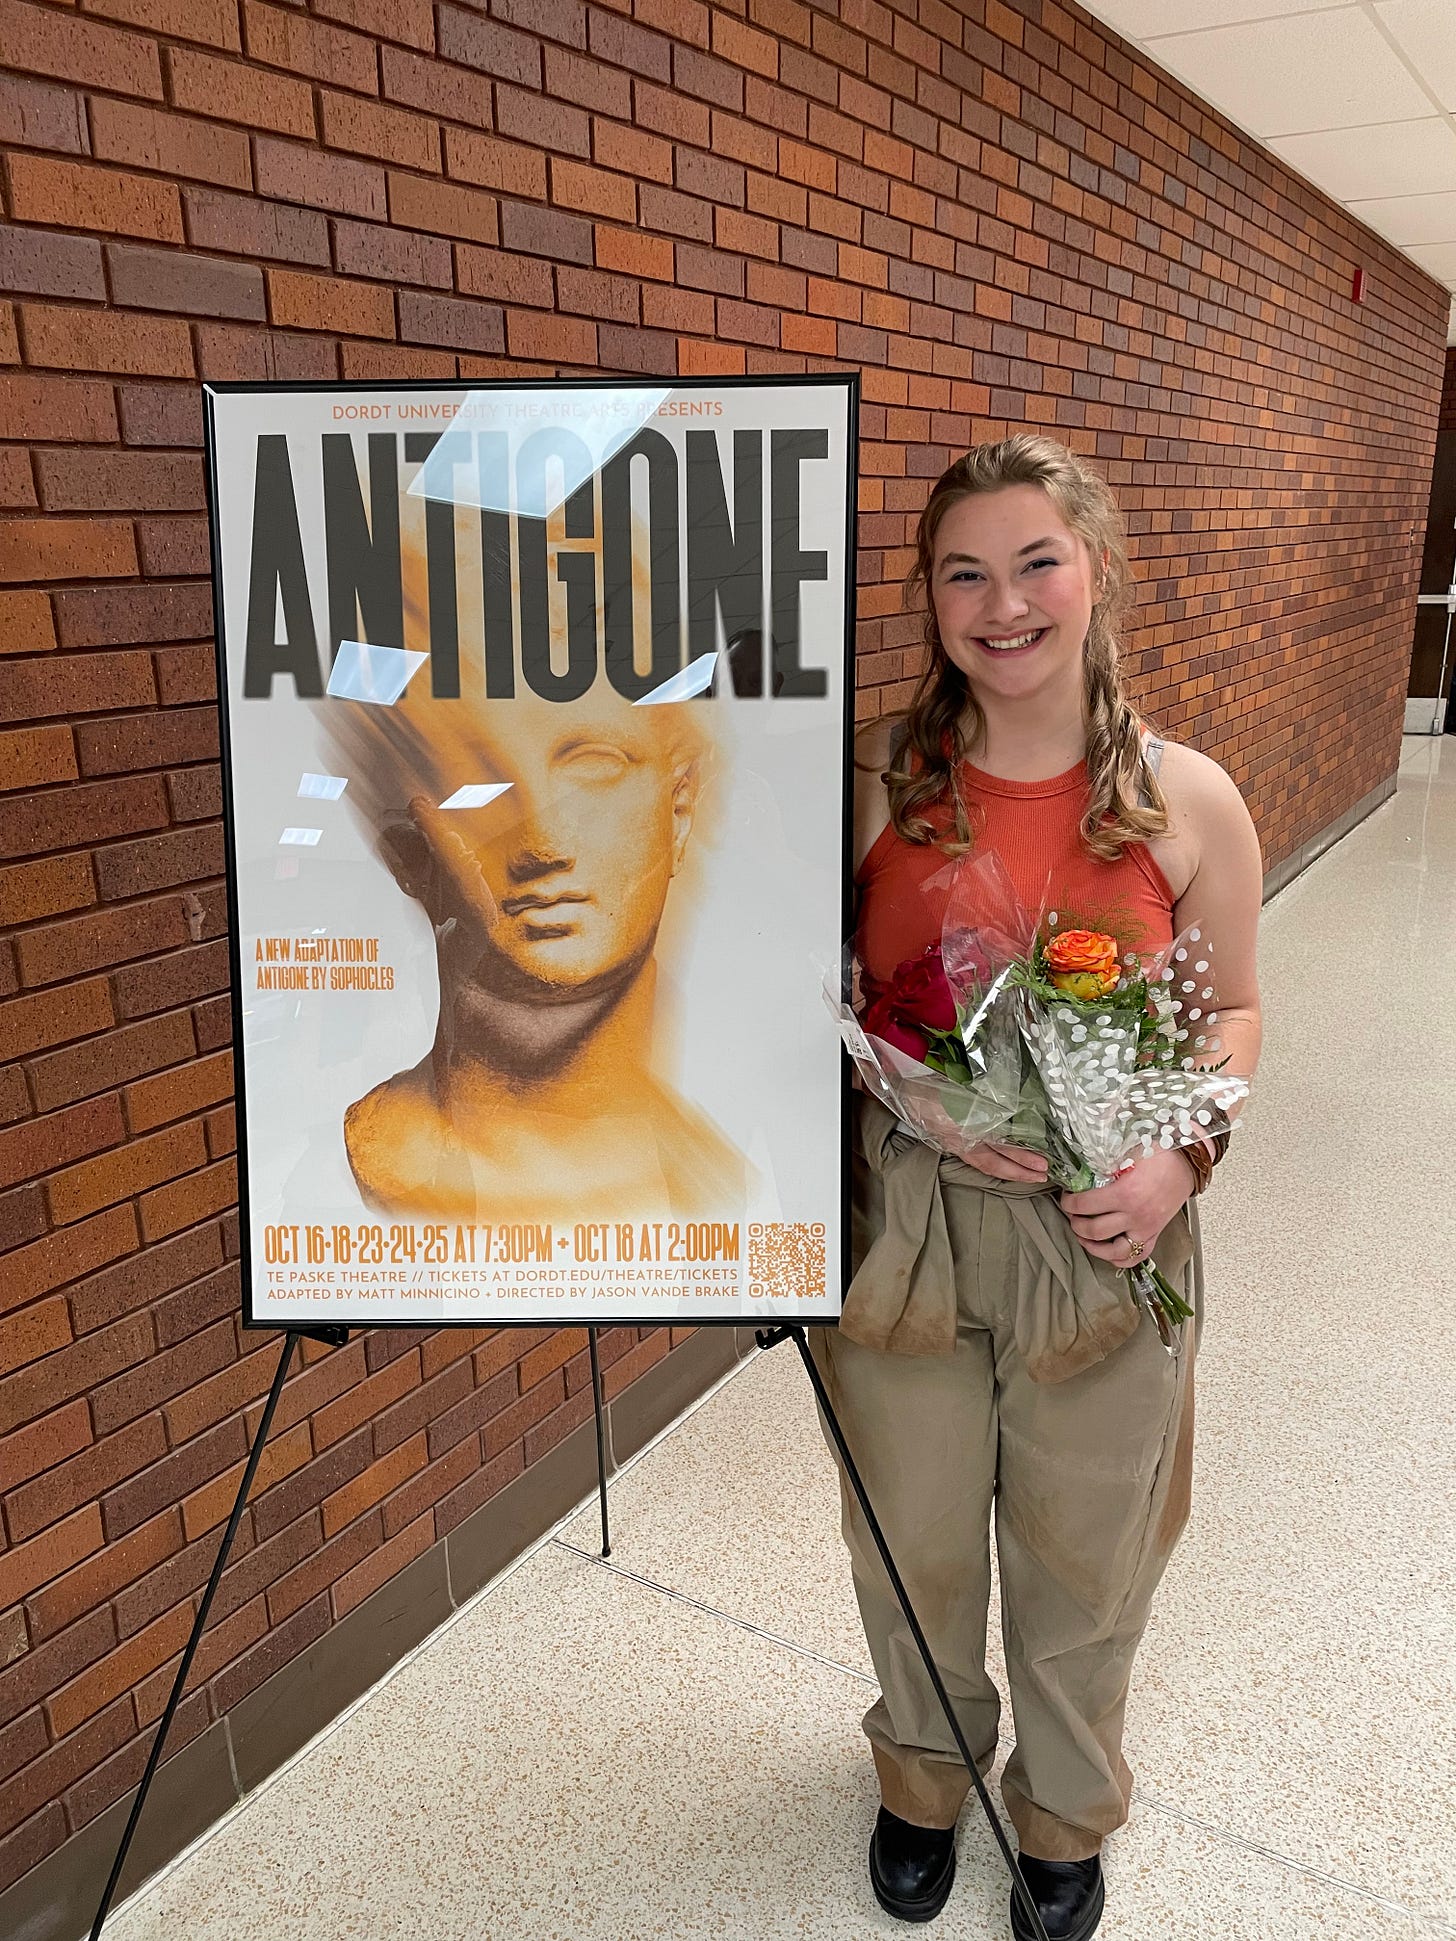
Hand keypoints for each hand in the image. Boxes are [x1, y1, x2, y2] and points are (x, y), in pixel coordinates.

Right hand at [914, 1099, 1048, 1182]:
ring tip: (1032, 1174)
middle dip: (1020, 1171)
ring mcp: (955, 1144)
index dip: (1020, 1156)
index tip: (1042, 1162)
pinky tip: (1007, 1166)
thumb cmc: (932, 1085)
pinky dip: (996, 1166)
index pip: (998, 1146)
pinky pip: (977, 1160)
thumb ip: (980, 1098)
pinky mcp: (952, 1144)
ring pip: (986, 1164)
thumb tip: (1009, 1106)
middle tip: (1043, 1174)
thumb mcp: (958, 1088)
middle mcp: (960, 1139)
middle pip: (993, 1162)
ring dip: (1011, 1171)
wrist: (905, 1090)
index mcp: (964, 1125)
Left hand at [1059, 1146, 1195, 1266]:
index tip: (1066, 1198)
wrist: (1187, 1164)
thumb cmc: (1160, 1155)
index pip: (1085, 1205)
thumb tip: (1080, 1163)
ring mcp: (1146, 1228)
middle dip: (1076, 1224)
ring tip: (1083, 1235)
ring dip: (1092, 1246)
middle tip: (1072, 1215)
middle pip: (1094, 1231)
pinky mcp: (1155, 1234)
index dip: (1069, 1203)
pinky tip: (1106, 1250)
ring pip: (1112, 1251)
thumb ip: (1104, 1160)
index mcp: (1126, 1193)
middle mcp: (1136, 1215)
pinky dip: (1119, 1259)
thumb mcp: (1128, 1151)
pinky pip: (1136, 1257)